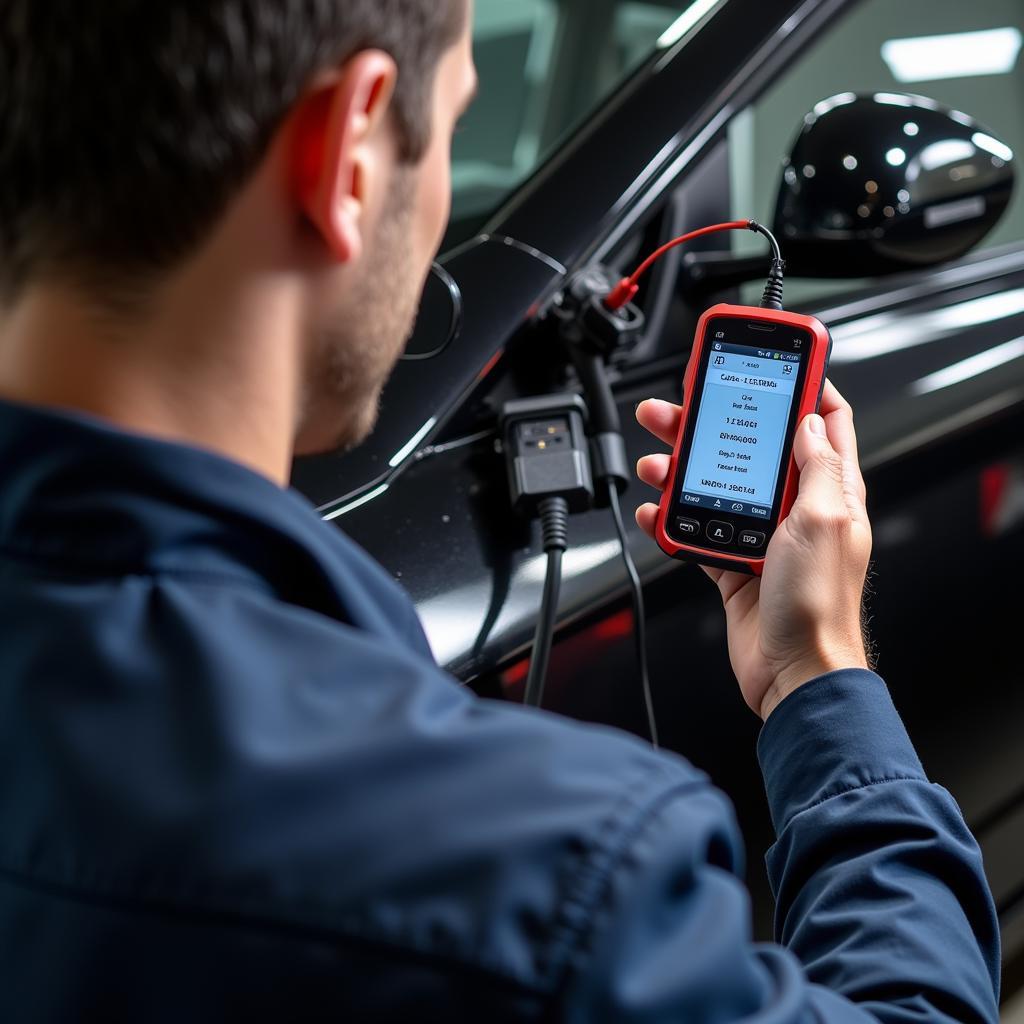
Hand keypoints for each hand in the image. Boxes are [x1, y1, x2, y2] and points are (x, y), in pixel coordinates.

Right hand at [635, 381, 870, 719]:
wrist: (793, 672)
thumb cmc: (818, 605)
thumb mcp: (823, 521)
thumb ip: (817, 467)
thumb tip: (809, 420)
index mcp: (830, 492)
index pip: (824, 423)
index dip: (804, 386)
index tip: (776, 360)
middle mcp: (798, 509)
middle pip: (754, 448)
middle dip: (716, 422)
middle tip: (681, 404)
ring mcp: (764, 535)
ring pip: (718, 484)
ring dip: (683, 468)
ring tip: (655, 458)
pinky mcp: (734, 562)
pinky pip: (697, 527)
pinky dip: (672, 517)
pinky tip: (654, 509)